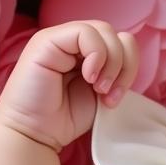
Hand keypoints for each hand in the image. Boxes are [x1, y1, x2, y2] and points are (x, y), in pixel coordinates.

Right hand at [0, 20, 138, 150]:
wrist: (35, 133)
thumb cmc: (65, 118)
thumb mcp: (103, 94)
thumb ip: (116, 73)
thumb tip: (130, 61)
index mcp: (89, 54)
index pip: (124, 43)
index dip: (129, 69)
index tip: (115, 98)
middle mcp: (75, 43)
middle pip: (118, 35)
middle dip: (124, 67)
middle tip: (108, 94)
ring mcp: (60, 39)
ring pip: (105, 30)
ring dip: (111, 63)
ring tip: (98, 88)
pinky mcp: (47, 40)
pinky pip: (85, 32)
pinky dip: (96, 55)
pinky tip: (88, 78)